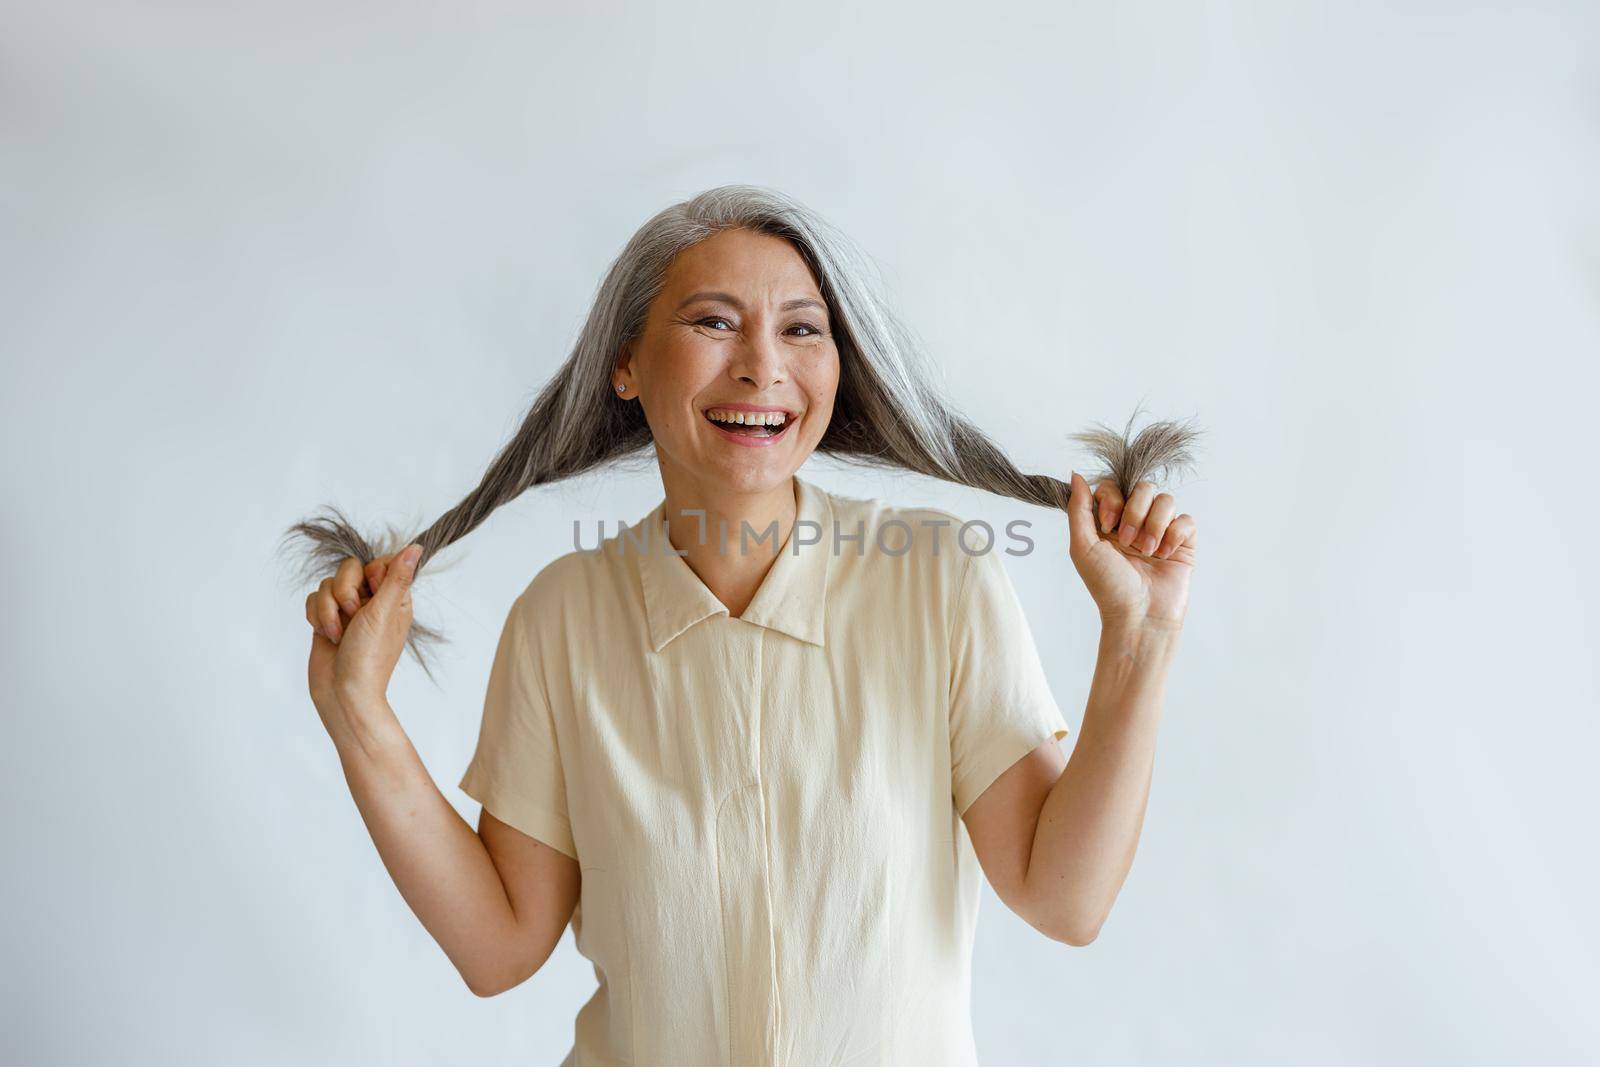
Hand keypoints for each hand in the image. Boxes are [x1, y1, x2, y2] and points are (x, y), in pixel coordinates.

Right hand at [304, 543, 422, 720]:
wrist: (341, 691)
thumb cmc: (369, 657)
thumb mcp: (385, 612)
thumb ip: (396, 578)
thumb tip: (416, 547)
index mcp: (394, 598)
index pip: (381, 562)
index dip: (372, 572)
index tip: (372, 590)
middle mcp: (371, 601)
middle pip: (350, 568)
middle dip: (345, 592)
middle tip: (353, 615)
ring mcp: (347, 610)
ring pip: (328, 584)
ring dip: (329, 610)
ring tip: (338, 634)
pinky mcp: (326, 618)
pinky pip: (314, 598)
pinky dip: (317, 617)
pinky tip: (326, 636)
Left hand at [1065, 471, 1195, 627]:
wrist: (1139, 615)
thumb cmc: (1108, 587)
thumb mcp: (1082, 547)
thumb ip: (1078, 509)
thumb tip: (1077, 474)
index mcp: (1110, 522)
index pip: (1115, 486)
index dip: (1113, 499)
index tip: (1107, 525)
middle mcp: (1136, 523)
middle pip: (1143, 488)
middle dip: (1135, 512)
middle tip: (1128, 542)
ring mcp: (1161, 531)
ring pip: (1166, 500)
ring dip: (1155, 525)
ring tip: (1148, 552)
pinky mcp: (1183, 543)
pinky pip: (1186, 519)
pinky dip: (1175, 534)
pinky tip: (1165, 554)